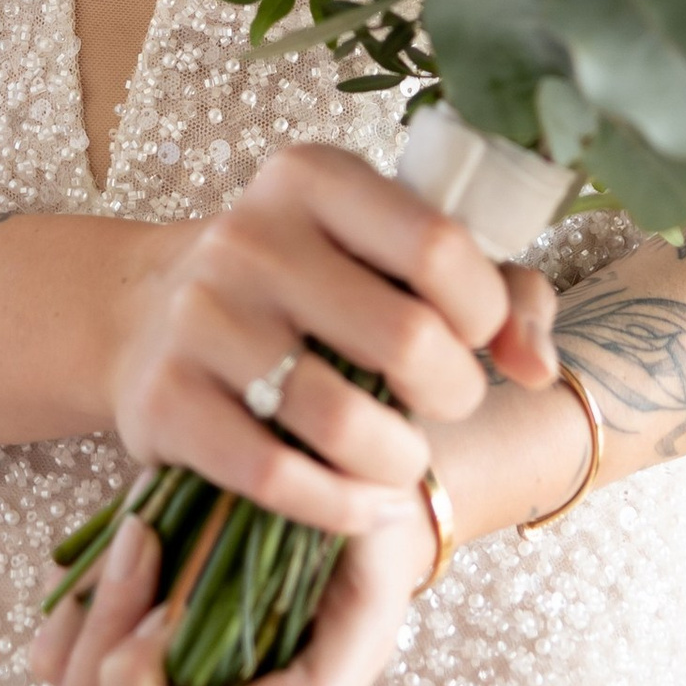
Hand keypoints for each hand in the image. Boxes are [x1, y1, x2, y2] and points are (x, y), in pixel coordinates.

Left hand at [30, 489, 439, 685]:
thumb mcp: (368, 617)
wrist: (348, 493)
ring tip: (143, 541)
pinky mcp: (116, 659)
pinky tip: (129, 547)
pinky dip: (76, 598)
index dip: (144, 679)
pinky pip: (51, 652)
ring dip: (91, 611)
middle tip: (150, 548)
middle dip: (104, 636)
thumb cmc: (364, 558)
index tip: (179, 594)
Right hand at [99, 140, 555, 542]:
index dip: (484, 312)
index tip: (476, 339)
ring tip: (404, 460)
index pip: (439, 245)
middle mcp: (248, 236)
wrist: (146, 315)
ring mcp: (200, 319)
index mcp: (312, 178)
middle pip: (405, 339)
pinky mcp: (164, 401)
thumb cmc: (304, 286)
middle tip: (444, 405)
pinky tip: (362, 502)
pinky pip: (277, 477)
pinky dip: (341, 507)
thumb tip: (538, 367)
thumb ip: (497, 291)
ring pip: (344, 422)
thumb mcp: (387, 253)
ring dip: (400, 464)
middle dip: (453, 394)